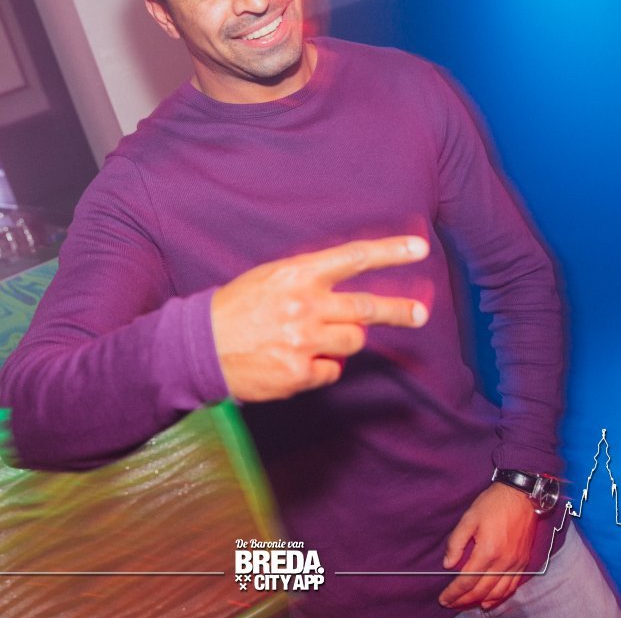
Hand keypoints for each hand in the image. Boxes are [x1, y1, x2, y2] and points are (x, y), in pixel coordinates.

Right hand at [211, 236, 429, 401]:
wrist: (200, 347)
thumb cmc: (237, 308)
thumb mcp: (271, 279)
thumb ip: (310, 282)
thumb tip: (350, 301)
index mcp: (297, 275)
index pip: (354, 257)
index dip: (391, 251)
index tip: (420, 248)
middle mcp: (305, 306)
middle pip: (366, 307)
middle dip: (399, 310)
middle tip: (420, 314)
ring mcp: (303, 341)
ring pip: (353, 342)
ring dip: (345, 341)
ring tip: (317, 339)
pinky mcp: (299, 373)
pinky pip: (331, 370)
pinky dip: (320, 367)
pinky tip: (294, 360)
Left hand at [439, 482, 537, 610]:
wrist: (522, 496)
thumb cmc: (493, 503)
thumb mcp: (469, 517)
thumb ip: (456, 542)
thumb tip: (447, 565)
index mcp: (487, 551)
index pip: (467, 581)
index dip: (453, 593)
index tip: (443, 599)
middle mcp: (503, 562)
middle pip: (481, 590)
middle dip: (463, 600)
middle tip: (450, 604)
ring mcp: (515, 564)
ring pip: (496, 593)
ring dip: (479, 601)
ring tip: (465, 604)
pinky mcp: (523, 562)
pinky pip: (512, 587)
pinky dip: (499, 597)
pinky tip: (489, 601)